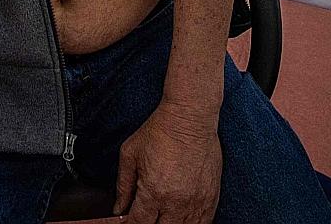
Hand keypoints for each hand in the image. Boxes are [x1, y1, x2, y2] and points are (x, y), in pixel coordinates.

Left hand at [114, 107, 221, 222]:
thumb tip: (118, 208)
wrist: (190, 117)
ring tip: (163, 216)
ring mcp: (196, 202)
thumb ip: (123, 185)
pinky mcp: (211, 197)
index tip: (128, 219)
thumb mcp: (130, 154)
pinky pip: (204, 223)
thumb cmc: (160, 130)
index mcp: (153, 193)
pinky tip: (182, 219)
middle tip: (146, 214)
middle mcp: (176, 203)